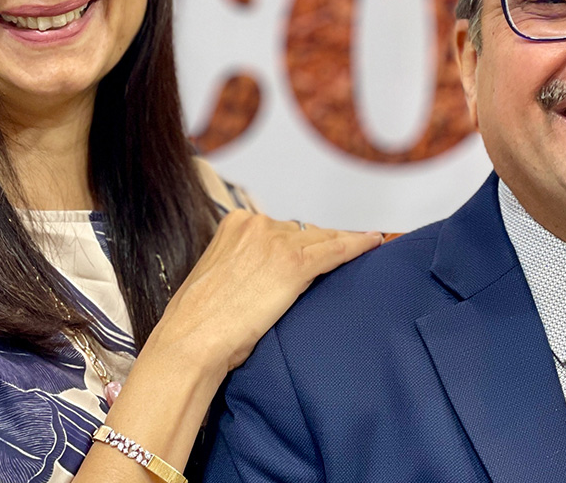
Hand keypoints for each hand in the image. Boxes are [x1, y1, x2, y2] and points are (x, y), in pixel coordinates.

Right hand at [149, 210, 382, 375]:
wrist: (191, 342)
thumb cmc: (199, 323)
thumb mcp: (218, 278)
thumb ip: (242, 265)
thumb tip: (266, 273)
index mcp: (233, 224)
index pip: (280, 229)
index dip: (301, 243)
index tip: (317, 248)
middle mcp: (256, 225)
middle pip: (303, 232)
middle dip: (318, 248)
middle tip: (339, 260)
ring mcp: (275, 242)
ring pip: (321, 240)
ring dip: (339, 248)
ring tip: (363, 250)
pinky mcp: (293, 264)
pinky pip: (335, 249)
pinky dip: (358, 245)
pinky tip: (374, 242)